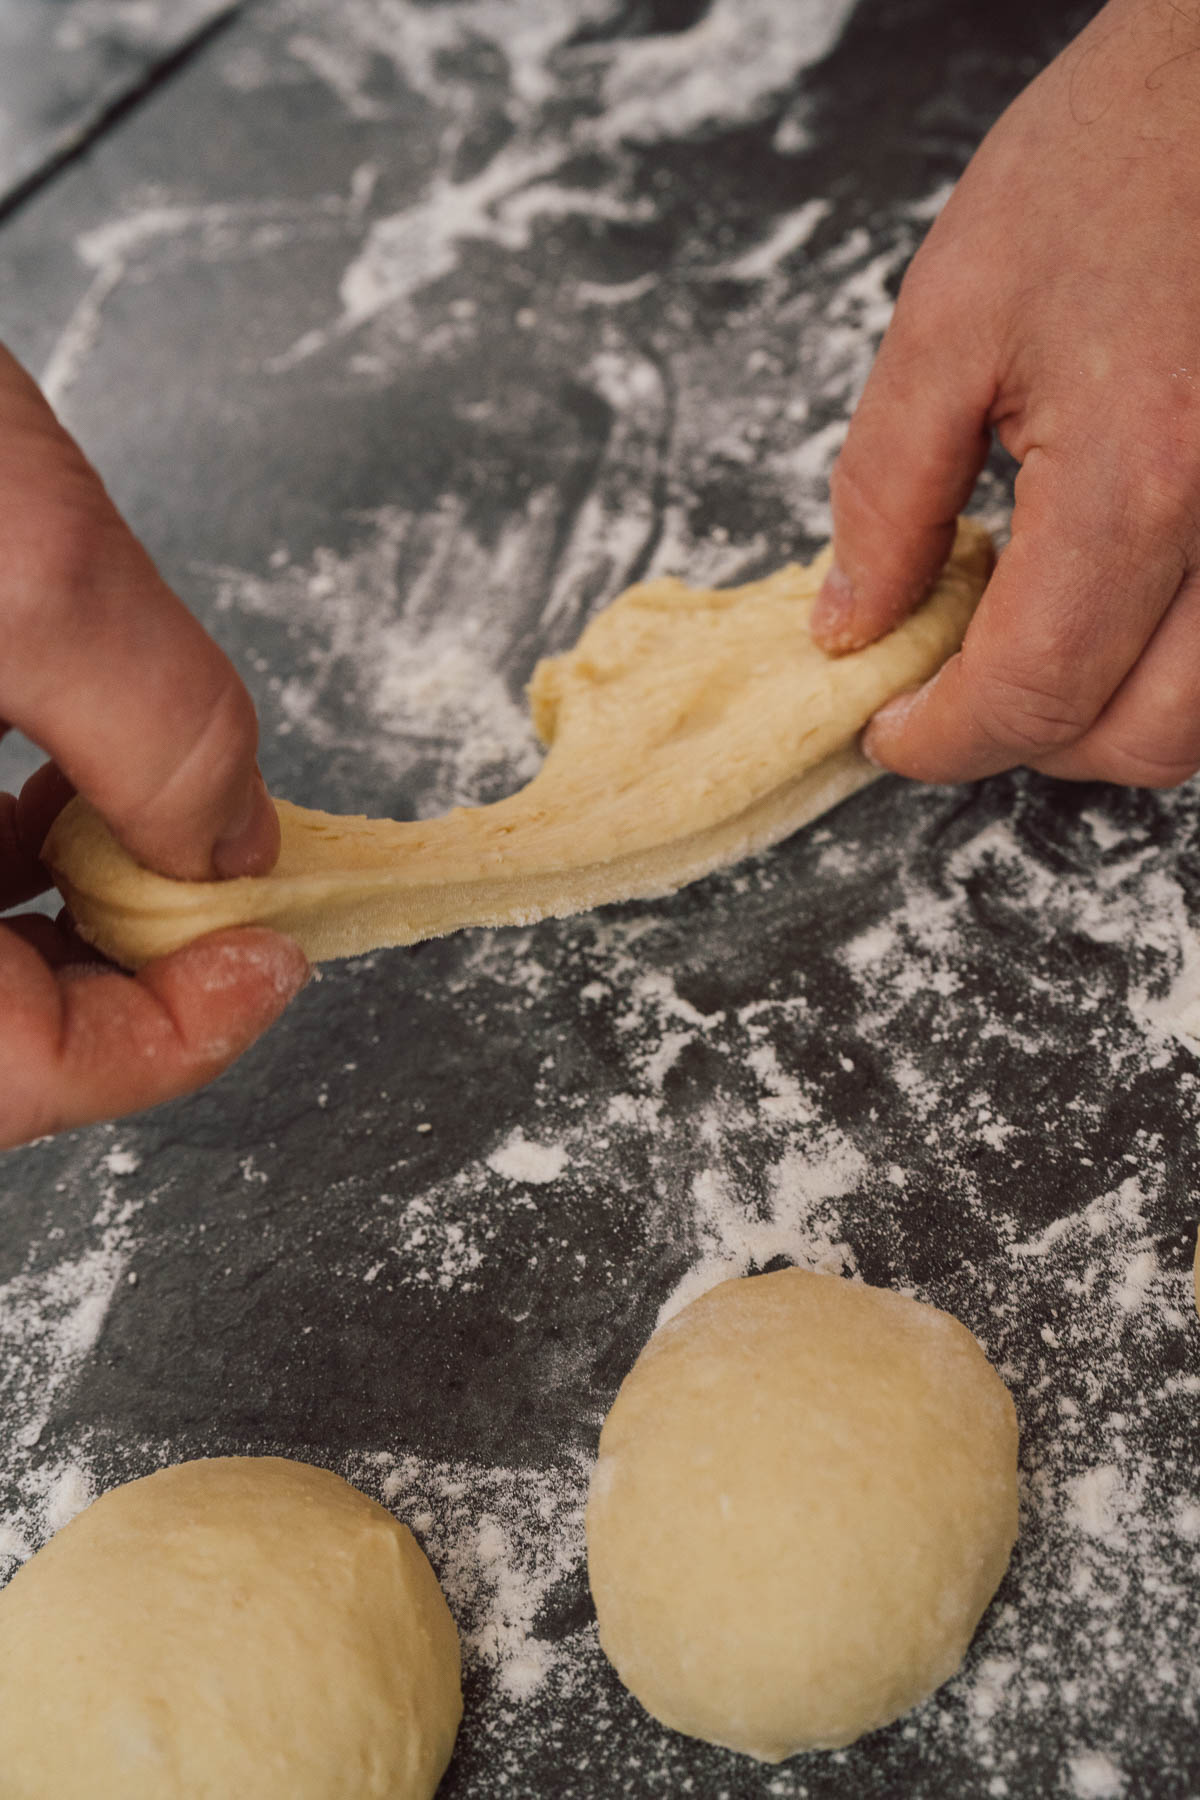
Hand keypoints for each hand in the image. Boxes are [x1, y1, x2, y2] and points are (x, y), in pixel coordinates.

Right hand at [0, 345, 307, 1147]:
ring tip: (148, 833)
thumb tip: (236, 844)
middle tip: (226, 906)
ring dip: (66, 914)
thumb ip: (161, 729)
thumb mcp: (17, 562)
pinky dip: (5, 847)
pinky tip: (56, 778)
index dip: (166, 1040)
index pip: (13, 1074)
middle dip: (123, 976)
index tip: (268, 960)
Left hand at [811, 0, 1199, 789]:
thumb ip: (886, 493)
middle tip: (948, 692)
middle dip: (1026, 741)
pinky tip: (1109, 604)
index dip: (941, 738)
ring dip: (1107, 719)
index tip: (889, 728)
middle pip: (1139, 738)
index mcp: (1139, 478)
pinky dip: (1172, 665)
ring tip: (1026, 646)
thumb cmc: (1114, 159)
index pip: (1033, 692)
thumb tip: (853, 623)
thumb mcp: (951, 317)